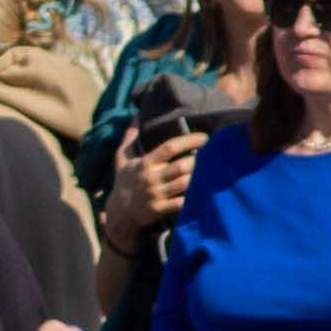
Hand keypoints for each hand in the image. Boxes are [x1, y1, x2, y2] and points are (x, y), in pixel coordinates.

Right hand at [103, 127, 202, 253]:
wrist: (118, 213)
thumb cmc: (123, 182)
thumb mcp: (121, 159)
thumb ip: (129, 138)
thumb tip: (135, 116)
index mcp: (145, 163)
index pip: (169, 147)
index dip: (189, 141)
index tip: (204, 138)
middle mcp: (151, 178)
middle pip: (181, 166)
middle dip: (198, 160)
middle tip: (212, 156)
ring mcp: (156, 194)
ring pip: (184, 184)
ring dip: (198, 178)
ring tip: (210, 172)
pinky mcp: (159, 209)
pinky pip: (181, 203)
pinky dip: (193, 198)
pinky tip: (202, 192)